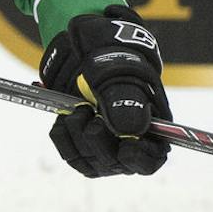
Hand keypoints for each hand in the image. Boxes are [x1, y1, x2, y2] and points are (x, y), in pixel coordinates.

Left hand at [38, 5, 171, 177]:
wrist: (88, 48)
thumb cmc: (114, 56)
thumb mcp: (119, 70)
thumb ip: (125, 99)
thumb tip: (130, 131)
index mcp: (151, 126)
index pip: (151, 159)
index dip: (139, 159)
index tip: (125, 147)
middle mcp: (129, 141)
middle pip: (114, 162)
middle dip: (96, 139)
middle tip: (86, 111)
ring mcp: (104, 144)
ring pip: (89, 162)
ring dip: (76, 135)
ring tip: (75, 107)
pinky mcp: (81, 143)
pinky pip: (70, 153)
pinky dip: (62, 135)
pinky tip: (62, 115)